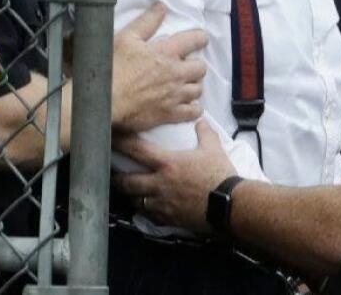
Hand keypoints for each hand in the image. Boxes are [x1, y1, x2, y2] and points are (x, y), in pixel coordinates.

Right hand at [110, 3, 207, 132]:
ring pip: (198, 89)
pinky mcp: (170, 114)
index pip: (196, 40)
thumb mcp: (126, 37)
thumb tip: (162, 7)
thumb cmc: (112, 66)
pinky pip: (193, 112)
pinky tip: (188, 106)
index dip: (199, 38)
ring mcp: (175, 95)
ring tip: (184, 84)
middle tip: (185, 65)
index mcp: (167, 52)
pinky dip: (194, 109)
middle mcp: (176, 73)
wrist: (103, 99)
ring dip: (193, 85)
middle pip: (201, 67)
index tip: (197, 39)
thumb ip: (147, 22)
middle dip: (195, 64)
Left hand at [114, 119, 236, 232]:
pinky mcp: (167, 218)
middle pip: (127, 181)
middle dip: (117, 178)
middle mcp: (159, 183)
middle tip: (112, 173)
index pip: (137, 150)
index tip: (111, 139)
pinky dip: (144, 209)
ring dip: (130, 195)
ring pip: (135, 200)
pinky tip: (146, 207)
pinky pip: (148, 214)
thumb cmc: (219, 174)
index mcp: (168, 163)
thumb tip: (201, 121)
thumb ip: (205, 133)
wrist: (228, 205)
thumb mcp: (214, 149)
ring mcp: (161, 203)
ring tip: (128, 191)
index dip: (121, 143)